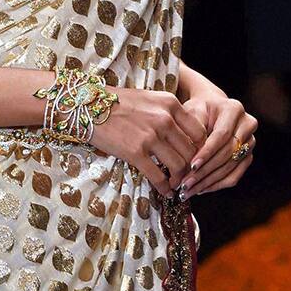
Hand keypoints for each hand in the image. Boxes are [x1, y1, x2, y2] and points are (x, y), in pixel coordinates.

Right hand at [89, 88, 207, 199]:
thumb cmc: (119, 102)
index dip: (201, 149)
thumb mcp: (150, 99)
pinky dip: (164, 188)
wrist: (89, 106)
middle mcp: (164, 119)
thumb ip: (168, 113)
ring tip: (175, 185)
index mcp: (170, 103)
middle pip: (191, 152)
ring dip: (179, 180)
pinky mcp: (135, 152)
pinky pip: (158, 176)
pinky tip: (165, 191)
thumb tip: (184, 135)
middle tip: (187, 176)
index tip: (195, 158)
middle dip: (191, 168)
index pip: (199, 132)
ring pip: (179, 166)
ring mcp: (150, 136)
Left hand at [170, 91, 257, 197]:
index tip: (191, 167)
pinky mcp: (247, 156)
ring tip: (190, 191)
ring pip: (230, 167)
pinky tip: (201, 189)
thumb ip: (192, 131)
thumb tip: (189, 160)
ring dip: (209, 182)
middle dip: (205, 171)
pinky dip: (217, 184)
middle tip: (186, 184)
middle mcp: (247, 124)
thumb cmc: (197, 109)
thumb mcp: (191, 112)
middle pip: (227, 154)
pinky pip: (234, 175)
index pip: (221, 136)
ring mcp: (250, 142)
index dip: (207, 153)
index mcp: (233, 109)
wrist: (209, 108)